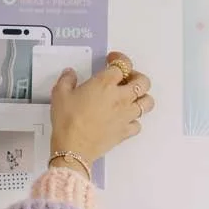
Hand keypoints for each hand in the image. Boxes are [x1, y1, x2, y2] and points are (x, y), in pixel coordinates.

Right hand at [49, 53, 154, 167]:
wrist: (73, 148)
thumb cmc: (68, 121)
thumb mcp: (60, 94)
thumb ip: (66, 80)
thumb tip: (70, 74)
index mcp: (105, 84)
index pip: (122, 65)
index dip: (119, 59)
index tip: (112, 61)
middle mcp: (120, 98)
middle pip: (143, 82)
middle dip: (137, 77)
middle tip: (126, 79)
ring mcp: (126, 115)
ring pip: (148, 102)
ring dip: (141, 98)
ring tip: (131, 98)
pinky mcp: (125, 131)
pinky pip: (139, 124)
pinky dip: (135, 120)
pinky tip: (124, 119)